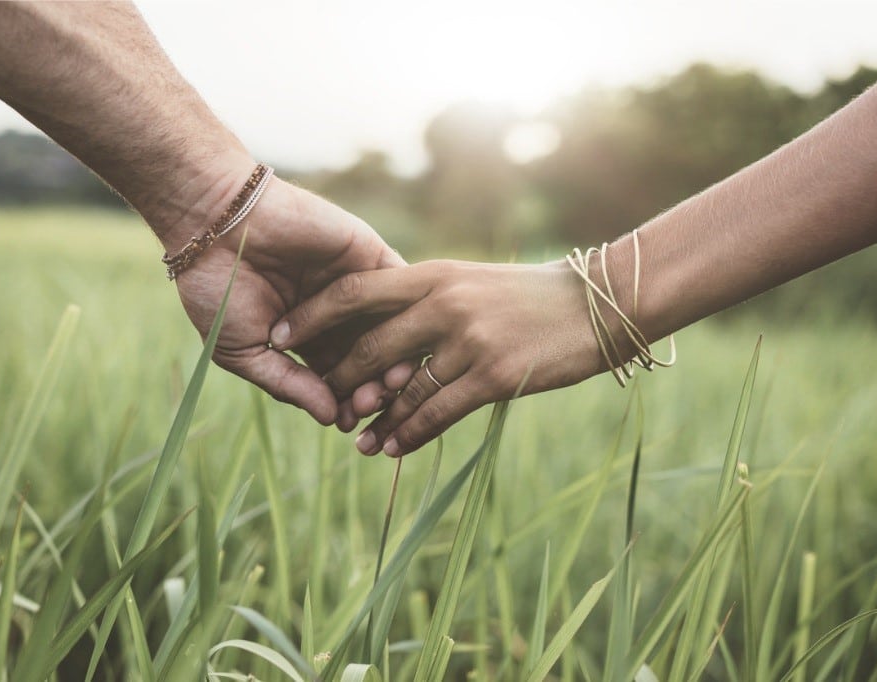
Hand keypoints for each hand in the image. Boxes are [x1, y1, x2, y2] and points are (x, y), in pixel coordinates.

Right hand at [166, 157, 409, 425]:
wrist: (214, 223)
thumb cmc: (217, 289)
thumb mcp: (245, 350)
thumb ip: (288, 385)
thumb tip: (330, 419)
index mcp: (307, 339)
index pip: (339, 379)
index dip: (345, 403)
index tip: (347, 422)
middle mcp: (337, 315)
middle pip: (370, 360)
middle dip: (372, 386)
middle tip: (370, 404)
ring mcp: (355, 284)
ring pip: (390, 329)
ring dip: (394, 357)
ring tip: (388, 382)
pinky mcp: (368, 254)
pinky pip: (399, 287)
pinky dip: (405, 314)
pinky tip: (402, 339)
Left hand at [270, 259, 609, 455]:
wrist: (596, 303)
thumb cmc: (529, 295)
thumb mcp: (471, 281)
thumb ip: (427, 298)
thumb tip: (382, 326)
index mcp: (433, 274)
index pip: (354, 291)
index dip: (311, 316)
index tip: (281, 334)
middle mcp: (443, 303)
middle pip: (370, 348)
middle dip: (340, 381)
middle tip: (324, 404)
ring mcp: (468, 340)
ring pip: (402, 389)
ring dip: (375, 420)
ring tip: (356, 442)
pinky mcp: (493, 375)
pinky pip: (437, 412)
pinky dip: (410, 434)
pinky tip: (394, 448)